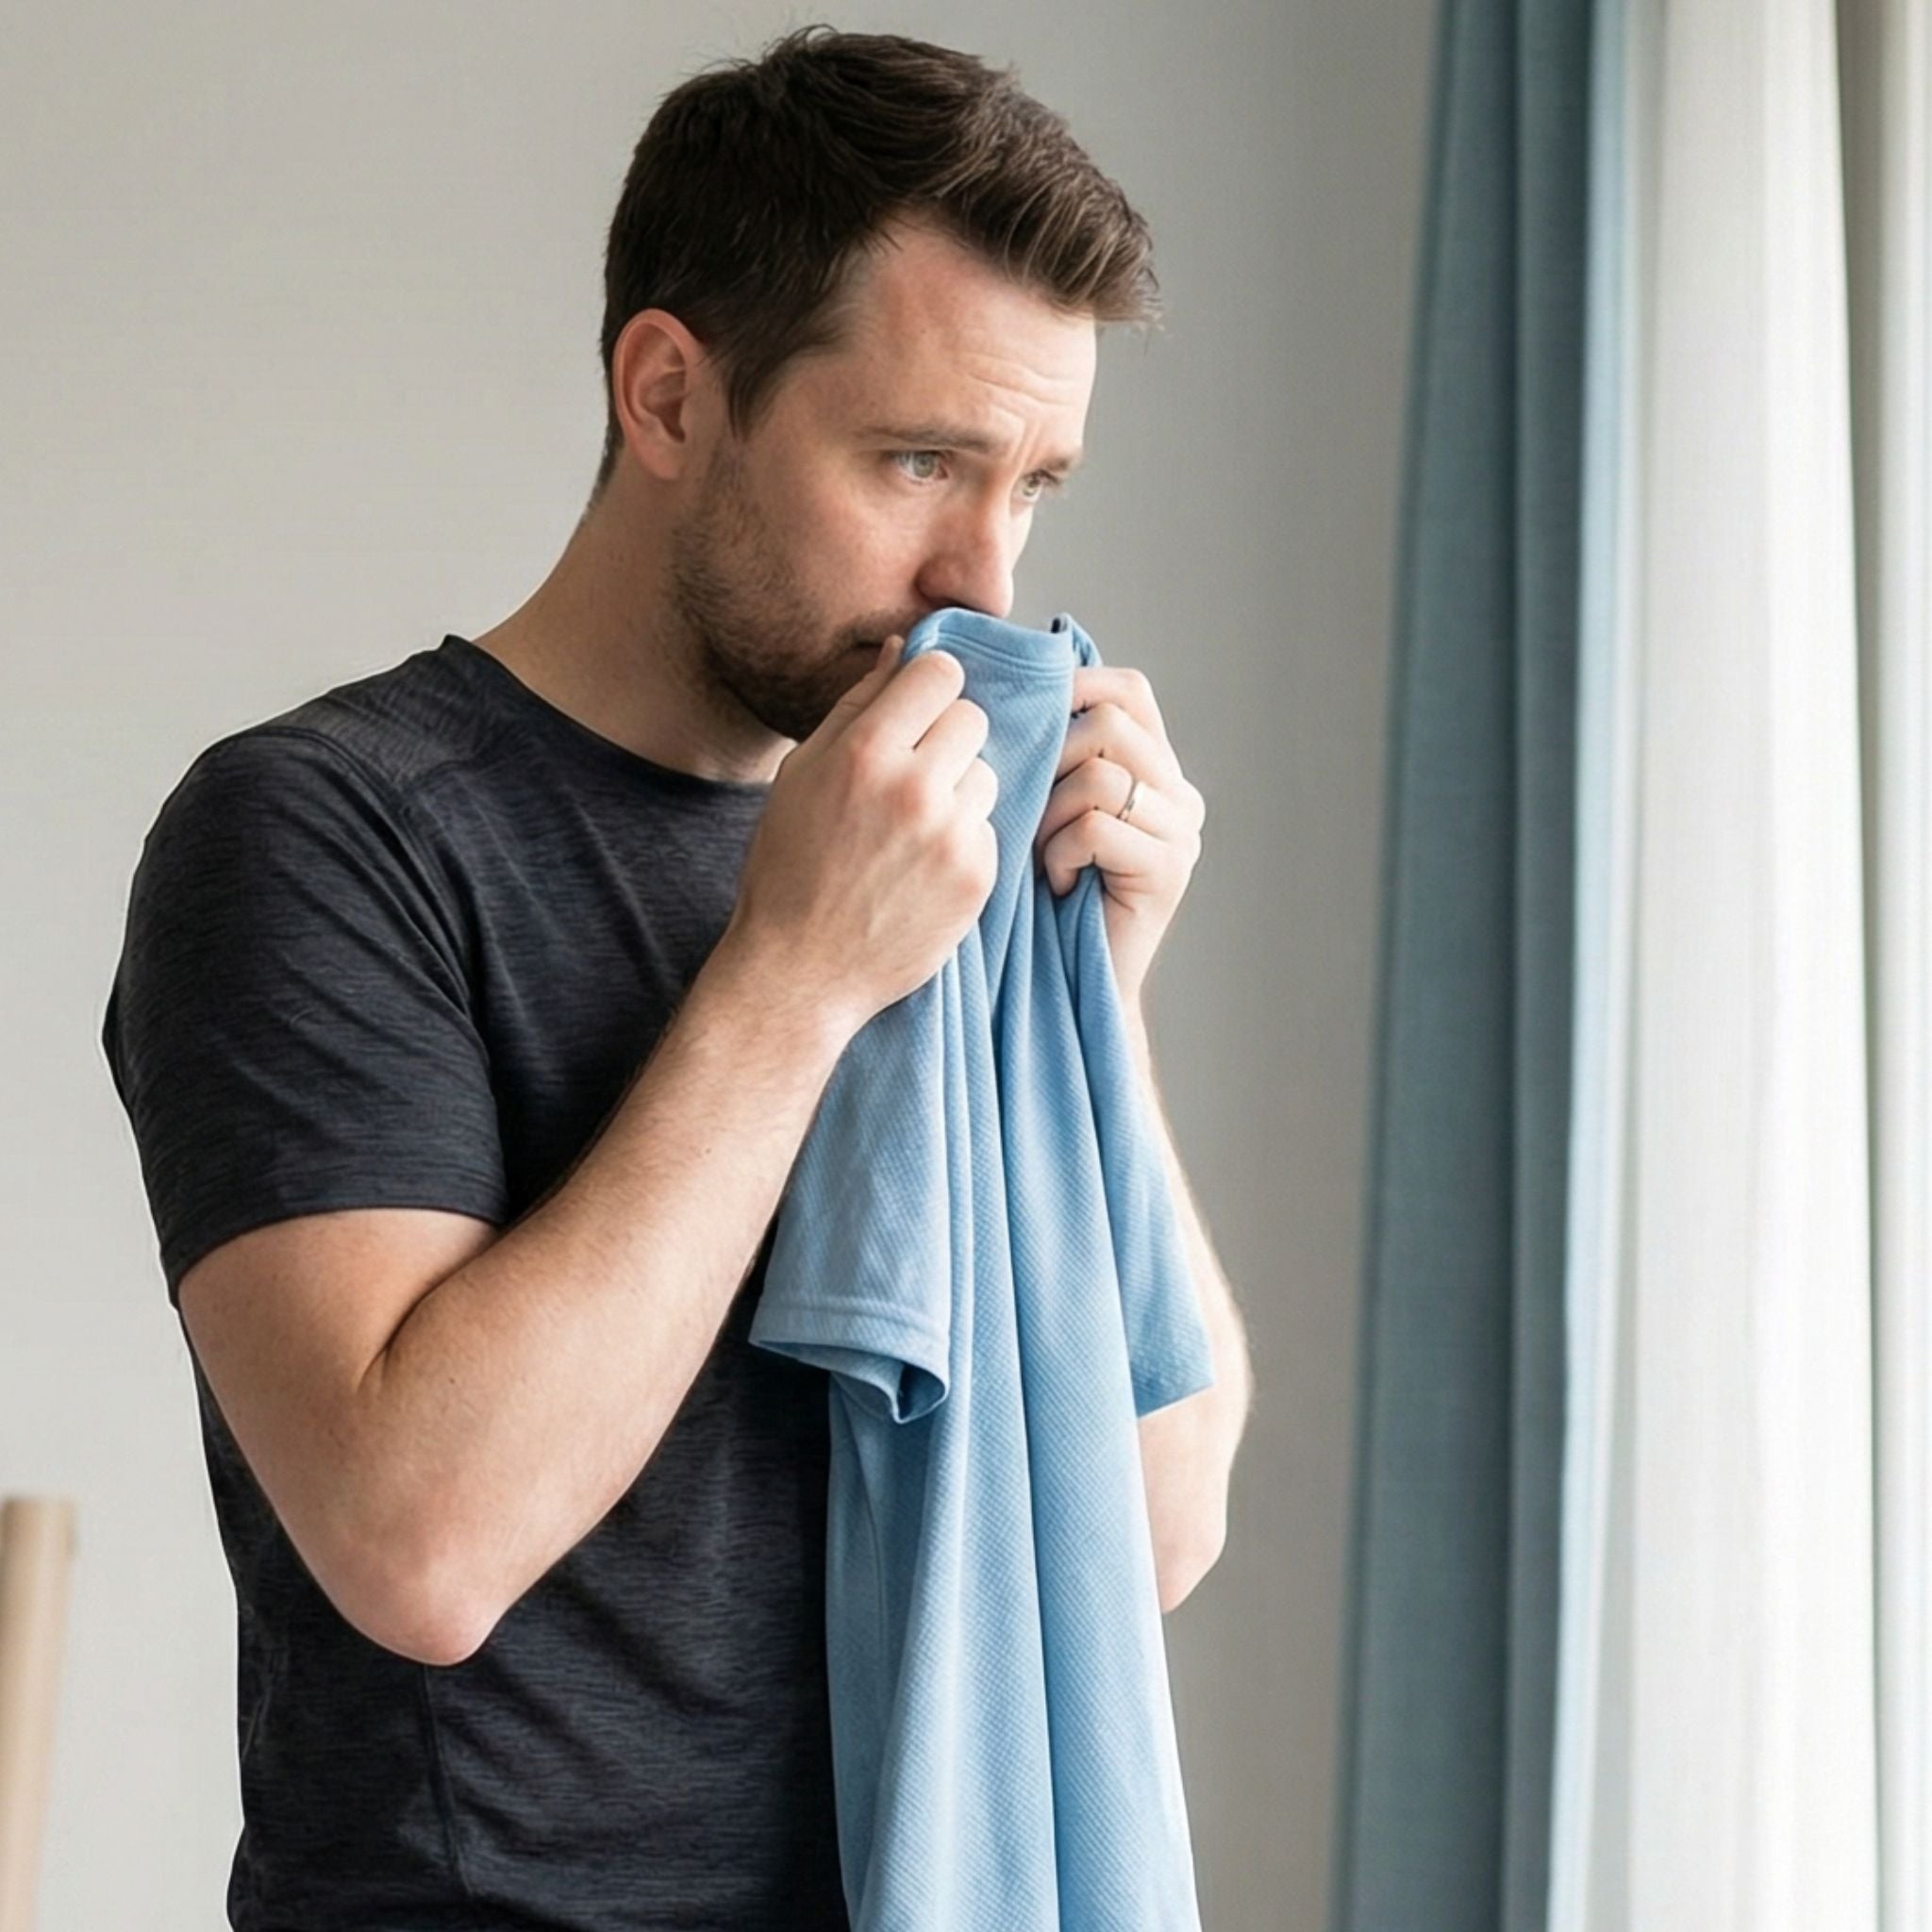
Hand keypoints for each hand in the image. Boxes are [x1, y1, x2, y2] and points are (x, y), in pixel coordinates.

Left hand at [1033, 665, 1204, 1013]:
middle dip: (1051, 763)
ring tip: (1045, 856)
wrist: (1066, 985)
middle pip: (1109, 724)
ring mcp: (1181, 832)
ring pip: (1100, 777)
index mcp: (1155, 768)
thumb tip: (1005, 682)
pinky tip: (1059, 883)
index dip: (1075, 688)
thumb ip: (1046, 752)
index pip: (1128, 691)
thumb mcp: (1039, 807)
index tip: (1028, 720)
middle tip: (1032, 816)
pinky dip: (1060, 853)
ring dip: (1050, 816)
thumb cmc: (1037, 894)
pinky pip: (1097, 827)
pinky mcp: (1170, 871)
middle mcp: (1179, 794)